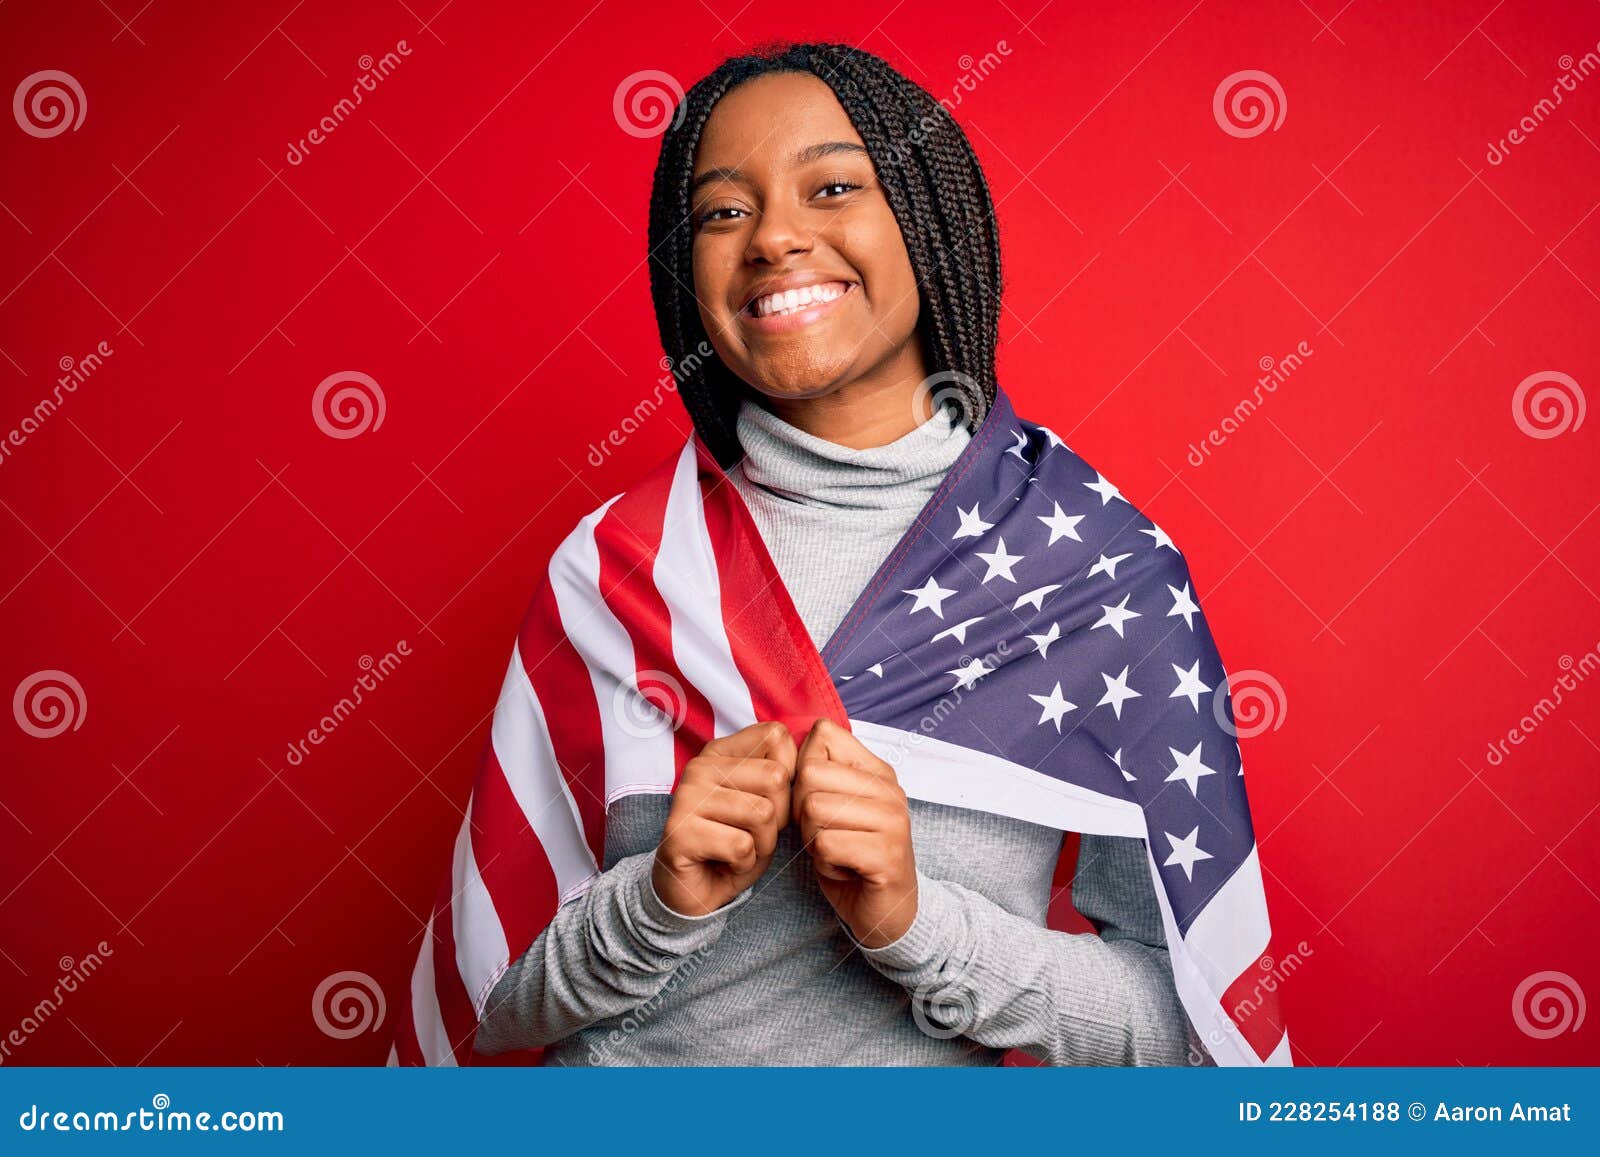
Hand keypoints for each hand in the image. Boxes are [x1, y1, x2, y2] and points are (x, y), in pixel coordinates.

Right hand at [651, 721, 795, 917]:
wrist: (695, 891)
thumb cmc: (736, 843)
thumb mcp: (767, 804)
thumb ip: (781, 775)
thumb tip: (806, 761)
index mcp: (721, 752)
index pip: (776, 736)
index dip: (789, 775)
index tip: (768, 801)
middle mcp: (700, 767)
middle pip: (775, 777)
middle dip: (778, 817)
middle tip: (752, 834)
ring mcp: (686, 797)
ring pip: (762, 814)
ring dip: (762, 844)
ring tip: (739, 849)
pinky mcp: (679, 833)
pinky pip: (741, 846)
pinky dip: (743, 864)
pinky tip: (724, 864)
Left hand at [792, 718, 917, 947]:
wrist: (885, 911)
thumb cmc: (850, 855)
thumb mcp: (832, 807)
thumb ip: (818, 773)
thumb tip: (788, 736)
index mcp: (877, 771)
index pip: (823, 736)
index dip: (803, 772)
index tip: (819, 802)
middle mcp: (890, 790)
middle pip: (810, 775)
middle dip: (803, 812)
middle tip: (825, 834)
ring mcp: (893, 822)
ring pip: (815, 810)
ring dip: (813, 840)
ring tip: (836, 852)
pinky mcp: (887, 855)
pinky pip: (827, 844)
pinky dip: (824, 863)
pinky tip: (843, 869)